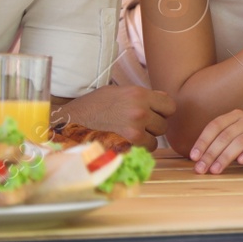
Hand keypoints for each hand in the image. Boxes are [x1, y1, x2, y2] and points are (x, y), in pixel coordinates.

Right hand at [55, 84, 175, 149]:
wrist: (72, 122)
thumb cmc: (94, 105)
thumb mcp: (118, 91)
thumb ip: (142, 96)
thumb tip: (161, 100)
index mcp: (139, 94)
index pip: (170, 105)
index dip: (163, 110)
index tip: (155, 112)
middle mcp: (140, 111)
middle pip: (164, 124)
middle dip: (154, 126)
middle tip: (137, 124)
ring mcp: (134, 130)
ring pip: (156, 139)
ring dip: (147, 138)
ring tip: (129, 133)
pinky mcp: (127, 146)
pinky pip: (145, 150)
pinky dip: (139, 148)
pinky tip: (125, 141)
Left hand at [189, 110, 242, 173]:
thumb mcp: (233, 142)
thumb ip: (218, 145)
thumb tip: (196, 159)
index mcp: (235, 116)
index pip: (215, 126)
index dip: (203, 141)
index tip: (194, 157)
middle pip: (225, 135)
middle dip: (211, 153)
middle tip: (201, 169)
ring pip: (240, 140)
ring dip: (225, 156)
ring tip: (216, 170)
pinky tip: (241, 162)